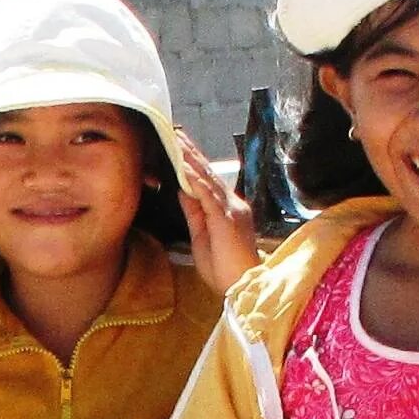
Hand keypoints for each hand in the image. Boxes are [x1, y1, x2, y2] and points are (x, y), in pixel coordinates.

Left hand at [174, 131, 257, 293]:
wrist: (243, 286)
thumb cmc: (224, 268)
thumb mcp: (202, 236)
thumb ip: (194, 211)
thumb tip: (183, 189)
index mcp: (226, 208)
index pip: (207, 180)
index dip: (193, 162)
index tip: (179, 146)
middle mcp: (231, 204)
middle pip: (208, 173)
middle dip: (191, 152)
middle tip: (176, 132)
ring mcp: (231, 210)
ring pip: (208, 180)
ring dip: (191, 160)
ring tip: (178, 142)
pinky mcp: (227, 220)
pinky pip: (209, 196)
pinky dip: (196, 181)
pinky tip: (185, 168)